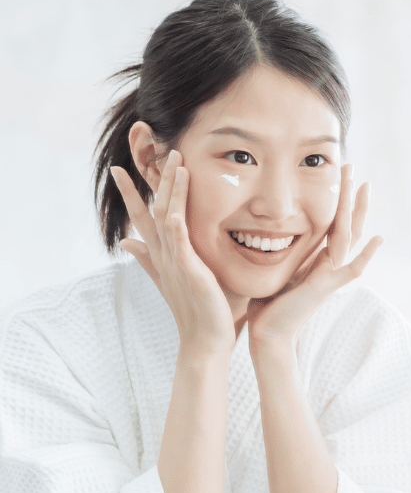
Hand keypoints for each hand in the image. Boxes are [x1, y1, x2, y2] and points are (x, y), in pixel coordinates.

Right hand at [111, 152, 235, 355]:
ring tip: (174, 160)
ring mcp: (173, 260)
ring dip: (168, 187)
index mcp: (163, 255)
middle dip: (147, 179)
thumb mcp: (178, 278)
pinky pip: (178, 236)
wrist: (207, 341)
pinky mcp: (187, 268)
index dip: (133, 192)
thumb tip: (127, 242)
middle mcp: (163, 254)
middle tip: (144, 151)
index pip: (144, 217)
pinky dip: (176, 217)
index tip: (122, 168)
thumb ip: (152, 259)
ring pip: (165, 215)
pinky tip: (177, 198)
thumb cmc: (201, 312)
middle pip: (150, 209)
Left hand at [246, 163, 381, 352]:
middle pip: (345, 222)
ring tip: (363, 186)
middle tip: (351, 166)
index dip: (336, 197)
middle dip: (349, 194)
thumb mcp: (274, 264)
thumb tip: (263, 226)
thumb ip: (279, 247)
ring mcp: (331, 275)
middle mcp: (328, 263)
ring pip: (349, 236)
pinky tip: (378, 238)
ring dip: (356, 210)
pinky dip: (366, 255)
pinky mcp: (326, 288)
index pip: (332, 221)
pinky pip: (351, 269)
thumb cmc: (266, 303)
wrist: (268, 332)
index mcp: (317, 257)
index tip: (336, 172)